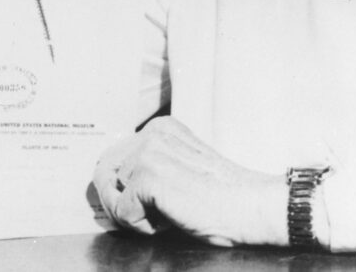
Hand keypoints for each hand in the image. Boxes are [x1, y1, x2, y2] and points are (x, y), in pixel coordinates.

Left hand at [92, 116, 287, 246]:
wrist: (249, 206)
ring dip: (137, 214)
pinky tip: (171, 219)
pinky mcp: (148, 174)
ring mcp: (149, 150)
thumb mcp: (180, 169)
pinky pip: (123, 213)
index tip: (141, 203)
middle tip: (154, 216)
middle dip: (122, 202)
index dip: (121, 188)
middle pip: (106, 176)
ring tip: (171, 212)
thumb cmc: (221, 197)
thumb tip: (111, 186)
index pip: (114, 158)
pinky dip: (143, 227)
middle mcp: (152, 132)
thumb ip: (150, 167)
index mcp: (160, 128)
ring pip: (114, 196)